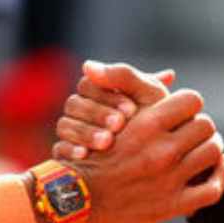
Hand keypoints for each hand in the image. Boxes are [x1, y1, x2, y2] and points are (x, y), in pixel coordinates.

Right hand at [53, 61, 173, 159]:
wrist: (164, 157)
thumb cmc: (159, 120)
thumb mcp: (148, 95)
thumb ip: (124, 75)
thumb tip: (88, 65)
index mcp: (99, 90)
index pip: (88, 85)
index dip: (108, 96)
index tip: (131, 110)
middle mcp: (82, 108)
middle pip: (74, 104)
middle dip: (98, 114)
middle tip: (119, 126)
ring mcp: (72, 131)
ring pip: (65, 125)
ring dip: (86, 132)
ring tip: (107, 142)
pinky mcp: (66, 153)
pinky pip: (59, 149)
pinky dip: (71, 150)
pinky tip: (85, 155)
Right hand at [66, 86, 223, 222]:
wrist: (78, 199)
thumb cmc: (92, 152)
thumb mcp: (107, 112)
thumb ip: (130, 84)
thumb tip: (166, 72)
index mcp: (147, 124)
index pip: (192, 100)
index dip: (189, 102)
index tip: (184, 109)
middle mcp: (161, 151)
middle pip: (206, 125)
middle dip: (202, 125)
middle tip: (196, 129)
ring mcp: (169, 180)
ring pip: (213, 153)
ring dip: (214, 147)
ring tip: (207, 146)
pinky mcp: (172, 206)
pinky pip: (213, 190)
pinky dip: (221, 176)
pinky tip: (219, 168)